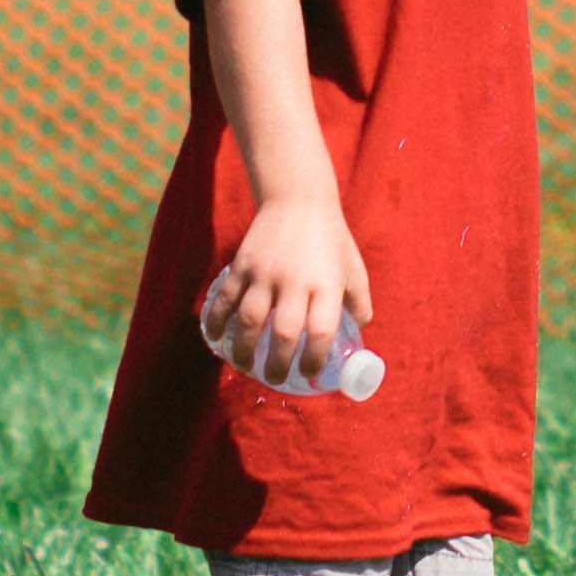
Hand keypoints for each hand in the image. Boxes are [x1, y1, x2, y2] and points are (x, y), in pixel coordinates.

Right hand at [197, 194, 373, 390]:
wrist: (297, 198)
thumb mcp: (353, 268)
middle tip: (274, 378)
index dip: (313, 359)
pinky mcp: (242, 265)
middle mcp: (295, 281)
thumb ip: (358, 302)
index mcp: (326, 284)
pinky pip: (225, 299)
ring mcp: (265, 273)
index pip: (320, 331)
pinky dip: (217, 321)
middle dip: (277, 364)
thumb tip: (356, 333)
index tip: (308, 372)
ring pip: (249, 320)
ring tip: (246, 365)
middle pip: (283, 332)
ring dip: (244, 350)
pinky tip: (216, 338)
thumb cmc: (330, 239)